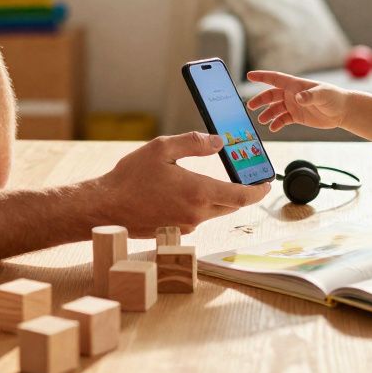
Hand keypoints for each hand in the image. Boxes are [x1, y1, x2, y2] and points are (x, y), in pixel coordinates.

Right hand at [96, 132, 270, 236]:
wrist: (104, 207)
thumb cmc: (130, 177)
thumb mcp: (161, 148)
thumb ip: (193, 142)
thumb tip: (218, 141)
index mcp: (198, 192)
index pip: (242, 196)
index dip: (258, 189)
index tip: (267, 181)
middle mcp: (197, 213)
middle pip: (231, 204)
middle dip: (241, 191)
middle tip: (245, 175)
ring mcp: (187, 225)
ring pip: (214, 211)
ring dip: (220, 197)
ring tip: (217, 179)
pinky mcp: (175, 231)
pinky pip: (198, 216)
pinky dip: (201, 204)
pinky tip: (188, 190)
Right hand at [246, 71, 348, 131]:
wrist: (342, 111)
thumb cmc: (334, 97)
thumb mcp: (323, 94)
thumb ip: (310, 96)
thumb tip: (299, 98)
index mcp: (295, 85)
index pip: (275, 78)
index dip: (262, 76)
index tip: (249, 75)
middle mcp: (292, 94)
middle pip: (271, 95)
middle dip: (260, 100)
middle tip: (250, 106)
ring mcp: (293, 105)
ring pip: (275, 108)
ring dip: (267, 114)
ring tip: (262, 121)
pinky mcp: (297, 116)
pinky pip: (282, 119)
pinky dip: (276, 123)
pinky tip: (273, 128)